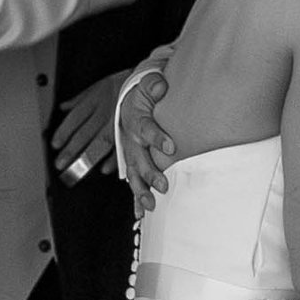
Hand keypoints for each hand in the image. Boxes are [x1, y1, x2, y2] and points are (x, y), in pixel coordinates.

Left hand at [51, 68, 133, 184]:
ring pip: (100, 141)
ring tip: (77, 170)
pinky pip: (123, 144)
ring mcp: (119, 121)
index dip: (64, 132)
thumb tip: (63, 107)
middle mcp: (105, 112)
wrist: (147, 81)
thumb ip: (79, 99)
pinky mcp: (132, 128)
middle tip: (61, 163)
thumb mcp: (98, 85)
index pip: (75, 118)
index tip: (55, 145)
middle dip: (71, 149)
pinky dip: (114, 158)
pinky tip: (105, 169)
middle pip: (85, 132)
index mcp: (95, 101)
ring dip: (88, 157)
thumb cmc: (123, 84)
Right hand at [113, 54, 175, 203]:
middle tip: (163, 185)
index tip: (171, 147)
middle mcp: (131, 142)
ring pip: (133, 176)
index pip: (146, 129)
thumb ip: (153, 85)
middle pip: (139, 160)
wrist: (128, 104)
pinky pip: (133, 183)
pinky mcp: (132, 165)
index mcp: (136, 121)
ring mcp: (130, 156)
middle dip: (149, 174)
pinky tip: (141, 215)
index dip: (157, 138)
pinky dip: (135, 200)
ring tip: (151, 205)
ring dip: (141, 192)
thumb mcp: (147, 85)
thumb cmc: (142, 97)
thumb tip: (160, 87)